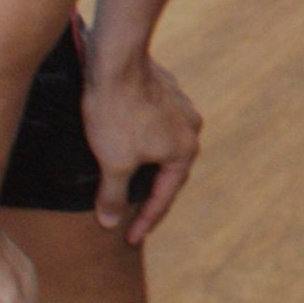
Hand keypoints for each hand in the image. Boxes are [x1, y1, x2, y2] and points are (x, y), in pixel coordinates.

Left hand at [82, 59, 201, 244]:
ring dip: (146, 165)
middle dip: (149, 193)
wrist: (116, 63)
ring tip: (126, 178)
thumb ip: (115, 196)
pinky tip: (126, 141)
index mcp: (184, 151)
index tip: (130, 239)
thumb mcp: (113, 163)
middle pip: (168, 172)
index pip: (164, 197)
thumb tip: (112, 223)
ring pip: (163, 146)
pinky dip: (143, 141)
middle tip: (131, 214)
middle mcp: (191, 130)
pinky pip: (157, 126)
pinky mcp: (166, 92)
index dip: (145, 221)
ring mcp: (182, 109)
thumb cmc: (117, 114)